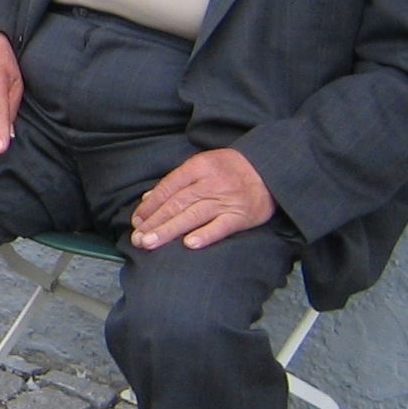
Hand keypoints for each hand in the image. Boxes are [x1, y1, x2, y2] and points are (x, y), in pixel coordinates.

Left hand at [130, 148, 273, 250]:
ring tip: (150, 243)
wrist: (271, 169)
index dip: (150, 206)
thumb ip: (176, 181)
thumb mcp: (202, 164)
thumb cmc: (230, 168)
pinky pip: (221, 227)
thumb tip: (148, 199)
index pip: (168, 188)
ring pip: (192, 216)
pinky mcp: (241, 216)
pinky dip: (205, 235)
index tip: (136, 221)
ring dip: (169, 230)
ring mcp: (226, 200)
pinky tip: (189, 244)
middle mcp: (210, 183)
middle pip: (177, 204)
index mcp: (198, 167)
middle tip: (137, 239)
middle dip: (154, 222)